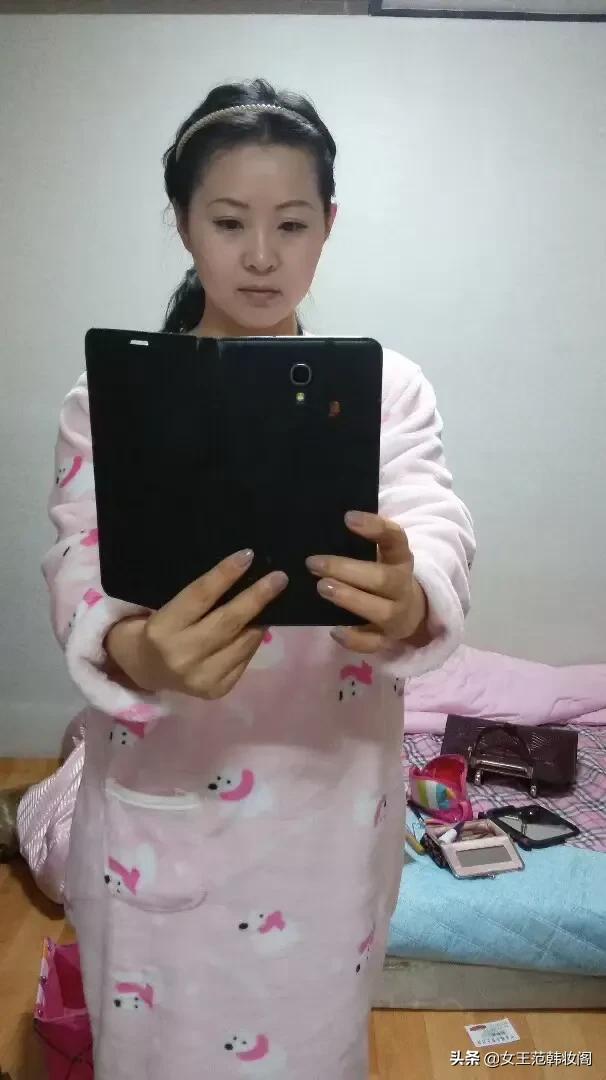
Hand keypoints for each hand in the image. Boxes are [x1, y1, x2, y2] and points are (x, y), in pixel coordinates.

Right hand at [105, 550, 287, 699]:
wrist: (143, 669)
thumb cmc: (158, 627)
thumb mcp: (167, 607)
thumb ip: (199, 598)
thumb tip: (243, 576)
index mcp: (162, 629)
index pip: (200, 596)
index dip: (225, 574)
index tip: (248, 556)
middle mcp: (181, 656)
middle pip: (228, 621)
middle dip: (257, 597)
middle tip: (279, 578)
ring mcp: (200, 677)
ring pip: (242, 642)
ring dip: (261, 619)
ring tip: (277, 599)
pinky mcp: (216, 690)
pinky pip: (244, 659)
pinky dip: (254, 639)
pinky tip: (260, 624)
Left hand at [306, 511, 427, 653]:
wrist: (408, 610)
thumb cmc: (380, 574)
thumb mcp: (379, 555)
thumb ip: (356, 543)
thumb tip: (318, 527)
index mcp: (400, 558)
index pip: (395, 538)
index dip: (375, 527)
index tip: (348, 517)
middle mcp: (402, 586)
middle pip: (384, 579)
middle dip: (348, 570)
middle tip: (314, 563)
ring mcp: (397, 614)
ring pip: (381, 610)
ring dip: (350, 599)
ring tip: (322, 588)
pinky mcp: (387, 638)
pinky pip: (374, 643)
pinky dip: (355, 639)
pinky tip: (334, 631)